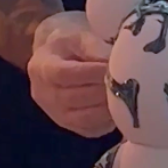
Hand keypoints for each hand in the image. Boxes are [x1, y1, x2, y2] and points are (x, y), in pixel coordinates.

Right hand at [28, 14, 113, 137]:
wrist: (58, 64)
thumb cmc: (70, 48)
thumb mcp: (78, 38)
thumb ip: (93, 47)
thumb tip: (113, 61)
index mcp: (41, 68)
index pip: (64, 74)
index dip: (90, 72)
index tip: (111, 67)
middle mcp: (44, 95)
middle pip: (74, 97)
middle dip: (102, 89)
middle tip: (125, 81)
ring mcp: (56, 115)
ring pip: (84, 118)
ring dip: (107, 107)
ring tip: (125, 94)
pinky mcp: (72, 128)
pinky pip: (92, 129)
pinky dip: (108, 120)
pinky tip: (121, 107)